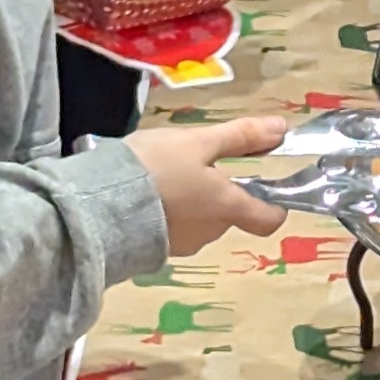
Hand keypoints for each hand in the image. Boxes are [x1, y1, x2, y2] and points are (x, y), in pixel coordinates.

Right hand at [129, 113, 290, 257]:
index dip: (274, 204)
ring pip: (200, 219)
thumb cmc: (154, 169)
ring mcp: (182, 245)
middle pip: (229, 212)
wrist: (97, 206)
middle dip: (218, 189)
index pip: (269, 219)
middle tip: (192, 161)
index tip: (266, 184)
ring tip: (162, 173)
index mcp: (227, 207)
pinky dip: (169, 211)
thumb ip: (239, 137)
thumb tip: (282, 130)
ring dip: (191, 199)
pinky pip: (173, 228)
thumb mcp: (197, 142)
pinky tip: (146, 192)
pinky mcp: (155, 250)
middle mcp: (211, 232)